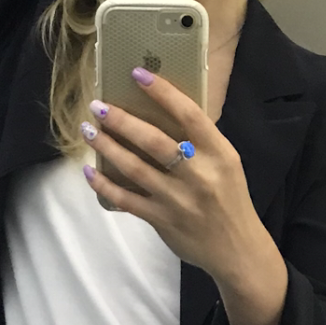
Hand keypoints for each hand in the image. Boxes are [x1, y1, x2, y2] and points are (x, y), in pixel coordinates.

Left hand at [81, 70, 265, 281]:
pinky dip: (105, 186)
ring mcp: (178, 198)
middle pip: (154, 140)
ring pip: (135, 167)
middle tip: (98, 106)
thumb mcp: (226, 164)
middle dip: (122, 120)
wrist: (237, 249)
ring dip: (107, 147)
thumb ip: (201, 142)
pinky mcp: (162, 220)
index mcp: (218, 153)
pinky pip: (127, 199)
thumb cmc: (230, 199)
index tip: (137, 75)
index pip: (189, 115)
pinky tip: (90, 172)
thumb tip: (164, 113)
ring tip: (88, 130)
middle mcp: (198, 174)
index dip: (162, 93)